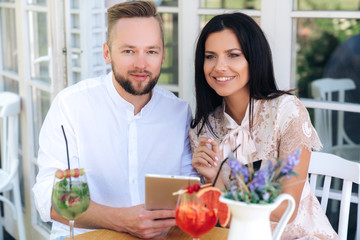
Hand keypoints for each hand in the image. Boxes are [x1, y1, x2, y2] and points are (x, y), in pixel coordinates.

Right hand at [52, 202, 174, 238]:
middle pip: (164, 223)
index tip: (179, 211)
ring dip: (169, 225)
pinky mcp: (145, 237)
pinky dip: (163, 229)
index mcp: (144, 215)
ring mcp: (145, 232)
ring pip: (162, 229)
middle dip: (174, 220)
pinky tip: (167, 225)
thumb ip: (153, 206)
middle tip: (182, 218)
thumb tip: (166, 205)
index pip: (162, 214)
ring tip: (177, 220)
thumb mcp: (142, 206)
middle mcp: (145, 225)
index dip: (172, 213)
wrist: (120, 221)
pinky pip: (157, 233)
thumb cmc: (132, 211)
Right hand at [191, 137, 219, 182]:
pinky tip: (209, 165)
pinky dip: (206, 162)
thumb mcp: (217, 152)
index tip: (211, 140)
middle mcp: (197, 150)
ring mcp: (195, 156)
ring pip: (202, 154)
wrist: (213, 172)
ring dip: (210, 159)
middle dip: (211, 153)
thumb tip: (212, 139)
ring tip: (214, 164)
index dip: (205, 139)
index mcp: (202, 147)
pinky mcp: (193, 162)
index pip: (201, 140)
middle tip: (216, 159)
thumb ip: (215, 145)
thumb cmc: (214, 162)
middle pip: (203, 148)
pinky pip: (199, 159)